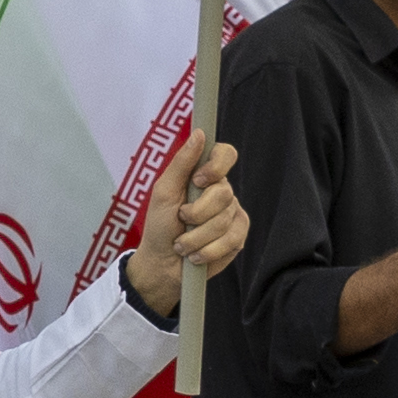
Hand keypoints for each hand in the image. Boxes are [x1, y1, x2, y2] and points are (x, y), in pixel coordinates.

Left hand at [120, 140, 247, 314]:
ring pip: (225, 219)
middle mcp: (222, 191)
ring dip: (197, 236)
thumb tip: (200, 133)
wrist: (162, 264)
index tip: (198, 180)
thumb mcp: (163, 192)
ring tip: (182, 243)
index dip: (217, 165)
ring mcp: (232, 214)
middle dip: (197, 212)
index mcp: (204, 175)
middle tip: (181, 220)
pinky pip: (232, 239)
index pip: (225, 154)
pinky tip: (196, 255)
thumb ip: (181, 163)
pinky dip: (209, 250)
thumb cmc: (159, 226)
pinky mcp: (237, 237)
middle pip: (224, 192)